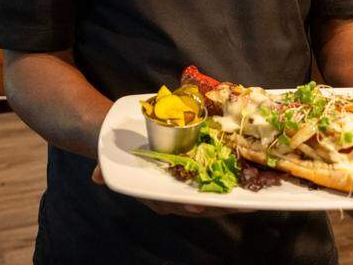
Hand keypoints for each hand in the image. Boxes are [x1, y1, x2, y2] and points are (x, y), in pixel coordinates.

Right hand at [91, 164, 245, 216]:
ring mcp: (190, 187)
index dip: (187, 204)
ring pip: (216, 196)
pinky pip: (220, 180)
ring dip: (236, 195)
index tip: (199, 204)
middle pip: (203, 204)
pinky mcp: (201, 175)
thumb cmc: (123, 157)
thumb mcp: (113, 163)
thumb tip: (95, 176)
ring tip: (257, 194)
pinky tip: (253, 174)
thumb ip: (106, 169)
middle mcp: (176, 196)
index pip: (174, 204)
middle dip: (223, 204)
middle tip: (244, 202)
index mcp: (157, 197)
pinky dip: (235, 178)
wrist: (129, 147)